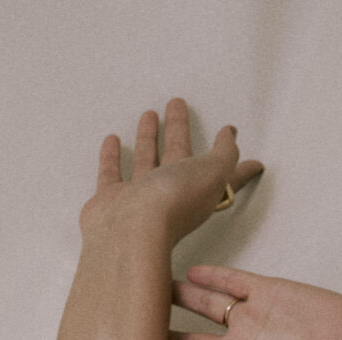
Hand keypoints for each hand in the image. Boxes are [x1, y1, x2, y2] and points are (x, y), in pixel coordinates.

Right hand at [81, 96, 262, 255]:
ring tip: (149, 115)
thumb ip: (226, 154)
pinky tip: (113, 140)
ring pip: (145, 161)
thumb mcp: (214, 174)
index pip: (218, 171)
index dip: (228, 155)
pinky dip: (111, 157)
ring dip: (147, 139)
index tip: (231, 133)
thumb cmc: (174, 205)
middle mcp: (168, 196)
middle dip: (178, 130)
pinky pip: (111, 173)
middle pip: (177, 156)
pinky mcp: (111, 200)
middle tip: (176, 105)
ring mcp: (139, 198)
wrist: (132, 232)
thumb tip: (231, 136)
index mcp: (197, 191)